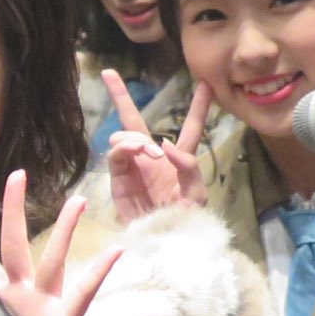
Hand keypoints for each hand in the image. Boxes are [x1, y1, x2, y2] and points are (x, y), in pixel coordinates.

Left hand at [0, 173, 119, 315]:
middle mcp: (18, 296)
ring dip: (65, 230)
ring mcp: (43, 307)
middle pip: (15, 244)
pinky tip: (115, 252)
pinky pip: (83, 294)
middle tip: (18, 174)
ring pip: (55, 259)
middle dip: (16, 209)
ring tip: (78, 200)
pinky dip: (99, 272)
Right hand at [104, 72, 212, 220]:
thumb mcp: (196, 194)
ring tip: (149, 152)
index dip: (198, 107)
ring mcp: (133, 166)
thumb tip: (162, 143)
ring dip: (137, 137)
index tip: (205, 83)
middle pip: (136, 120)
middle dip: (121, 96)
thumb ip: (188, 166)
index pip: (190, 128)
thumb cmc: (184, 221)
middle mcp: (153, 158)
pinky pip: (117, 154)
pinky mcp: (118, 178)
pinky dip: (126, 147)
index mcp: (178, 160)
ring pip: (126, 134)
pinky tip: (138, 151)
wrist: (163, 242)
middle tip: (109, 73)